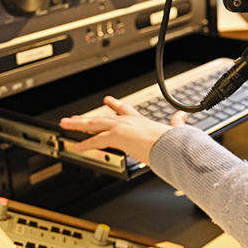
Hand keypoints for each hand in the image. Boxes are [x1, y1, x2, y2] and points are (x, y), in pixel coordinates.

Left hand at [60, 97, 186, 164]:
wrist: (170, 144)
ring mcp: (120, 127)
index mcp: (140, 120)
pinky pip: (97, 140)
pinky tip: (77, 147)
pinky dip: (86, 144)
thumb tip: (182, 117)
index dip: (114, 106)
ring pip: (94, 124)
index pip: (124, 110)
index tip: (107, 101)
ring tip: (65, 124)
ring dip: (78, 124)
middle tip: (75, 117)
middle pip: (102, 117)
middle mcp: (127, 121)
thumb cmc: (171, 140)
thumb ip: (176, 123)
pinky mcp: (117, 136)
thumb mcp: (173, 129)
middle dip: (87, 117)